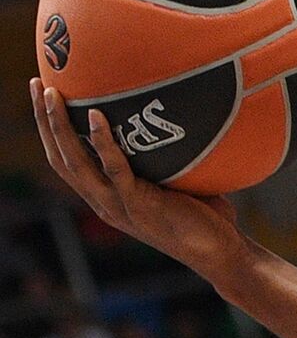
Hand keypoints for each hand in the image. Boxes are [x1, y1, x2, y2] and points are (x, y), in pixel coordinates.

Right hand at [30, 79, 247, 284]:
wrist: (220, 253)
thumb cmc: (205, 216)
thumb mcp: (176, 182)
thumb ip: (166, 156)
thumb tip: (177, 115)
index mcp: (107, 198)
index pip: (66, 161)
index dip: (50, 131)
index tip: (43, 96)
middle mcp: (104, 202)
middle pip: (60, 157)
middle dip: (44, 121)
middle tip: (35, 84)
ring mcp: (118, 206)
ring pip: (76, 162)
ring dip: (60, 127)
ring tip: (52, 94)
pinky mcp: (138, 206)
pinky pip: (115, 169)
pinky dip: (103, 142)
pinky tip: (98, 115)